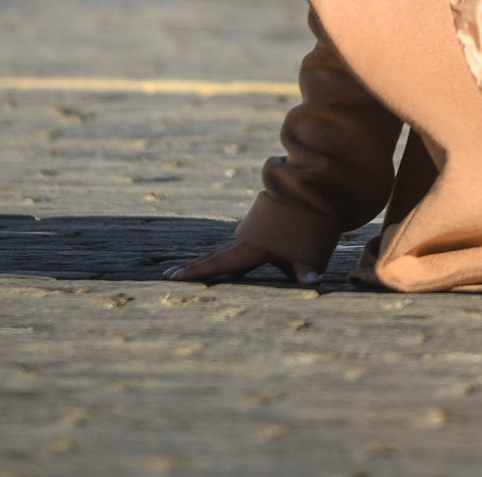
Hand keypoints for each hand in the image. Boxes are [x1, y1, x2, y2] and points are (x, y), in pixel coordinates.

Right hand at [166, 240, 315, 284]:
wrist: (308, 198)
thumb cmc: (307, 228)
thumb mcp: (307, 250)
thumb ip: (306, 268)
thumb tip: (313, 282)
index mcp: (252, 248)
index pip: (220, 263)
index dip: (198, 271)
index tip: (176, 276)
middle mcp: (245, 243)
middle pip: (213, 257)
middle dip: (191, 267)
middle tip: (168, 275)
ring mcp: (247, 239)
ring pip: (218, 252)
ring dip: (200, 262)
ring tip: (179, 271)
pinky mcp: (253, 238)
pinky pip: (228, 250)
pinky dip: (214, 258)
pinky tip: (207, 263)